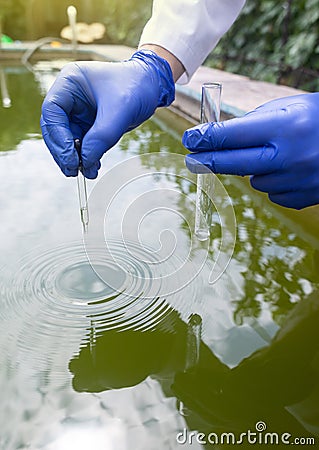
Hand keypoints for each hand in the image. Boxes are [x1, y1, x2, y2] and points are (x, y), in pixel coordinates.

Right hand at [40, 50, 174, 177]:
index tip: (70, 156)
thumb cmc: (136, 86)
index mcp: (70, 82)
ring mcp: (78, 112)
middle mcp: (69, 97)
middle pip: (55, 129)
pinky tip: (93, 168)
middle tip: (73, 170)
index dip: (58, 136)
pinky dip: (86, 158)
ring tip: (87, 172)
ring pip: (66, 140)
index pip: (51, 111)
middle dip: (63, 151)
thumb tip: (86, 161)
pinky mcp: (88, 126)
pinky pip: (81, 145)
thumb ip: (102, 136)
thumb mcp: (121, 110)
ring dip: (74, 158)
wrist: (152, 86)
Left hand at [183, 93, 318, 208]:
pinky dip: (274, 182)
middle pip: (234, 164)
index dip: (205, 138)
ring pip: (254, 181)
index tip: (189, 139)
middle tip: (191, 160)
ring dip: (255, 169)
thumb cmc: (318, 118)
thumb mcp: (289, 107)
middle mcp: (290, 156)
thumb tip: (219, 139)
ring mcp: (297, 181)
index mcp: (285, 126)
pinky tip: (290, 169)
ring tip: (278, 154)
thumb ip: (254, 123)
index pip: (232, 135)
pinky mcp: (303, 197)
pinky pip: (273, 194)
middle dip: (209, 161)